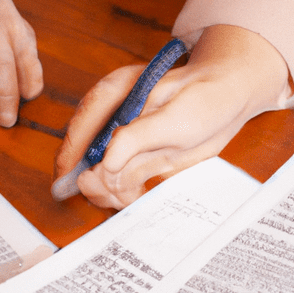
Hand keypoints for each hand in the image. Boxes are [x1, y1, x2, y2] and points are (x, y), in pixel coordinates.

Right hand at [54, 24, 290, 208]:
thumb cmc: (205, 96)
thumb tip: (104, 164)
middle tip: (115, 195)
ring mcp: (125, 140)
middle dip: (94, 180)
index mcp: (116, 94)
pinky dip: (124, 195)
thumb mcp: (175, 116)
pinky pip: (121, 182)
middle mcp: (114, 118)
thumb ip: (138, 138)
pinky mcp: (138, 157)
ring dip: (110, 191)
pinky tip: (135, 198)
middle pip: (85, 154)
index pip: (81, 124)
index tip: (66, 180)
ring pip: (100, 173)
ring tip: (129, 198)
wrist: (227, 98)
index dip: (70, 155)